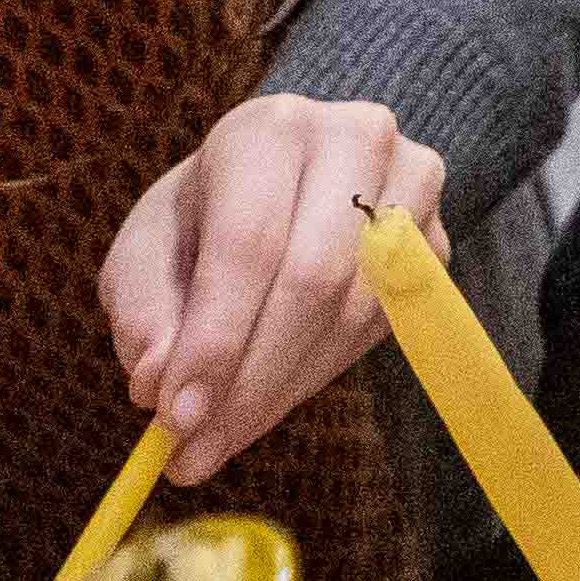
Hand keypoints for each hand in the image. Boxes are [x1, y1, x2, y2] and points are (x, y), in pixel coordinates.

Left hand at [106, 93, 448, 482]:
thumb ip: (144, 311)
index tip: (174, 418)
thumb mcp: (149, 250)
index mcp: (270, 129)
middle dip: (250, 380)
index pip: (249, 241)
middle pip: (313, 279)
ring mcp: (411, 189)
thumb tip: (155, 383)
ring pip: (355, 312)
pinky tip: (270, 397)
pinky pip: (383, 329)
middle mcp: (355, 141)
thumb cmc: (207, 217)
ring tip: (220, 438)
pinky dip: (318, 377)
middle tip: (197, 451)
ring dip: (282, 390)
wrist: (293, 180)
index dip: (214, 338)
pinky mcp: (435, 241)